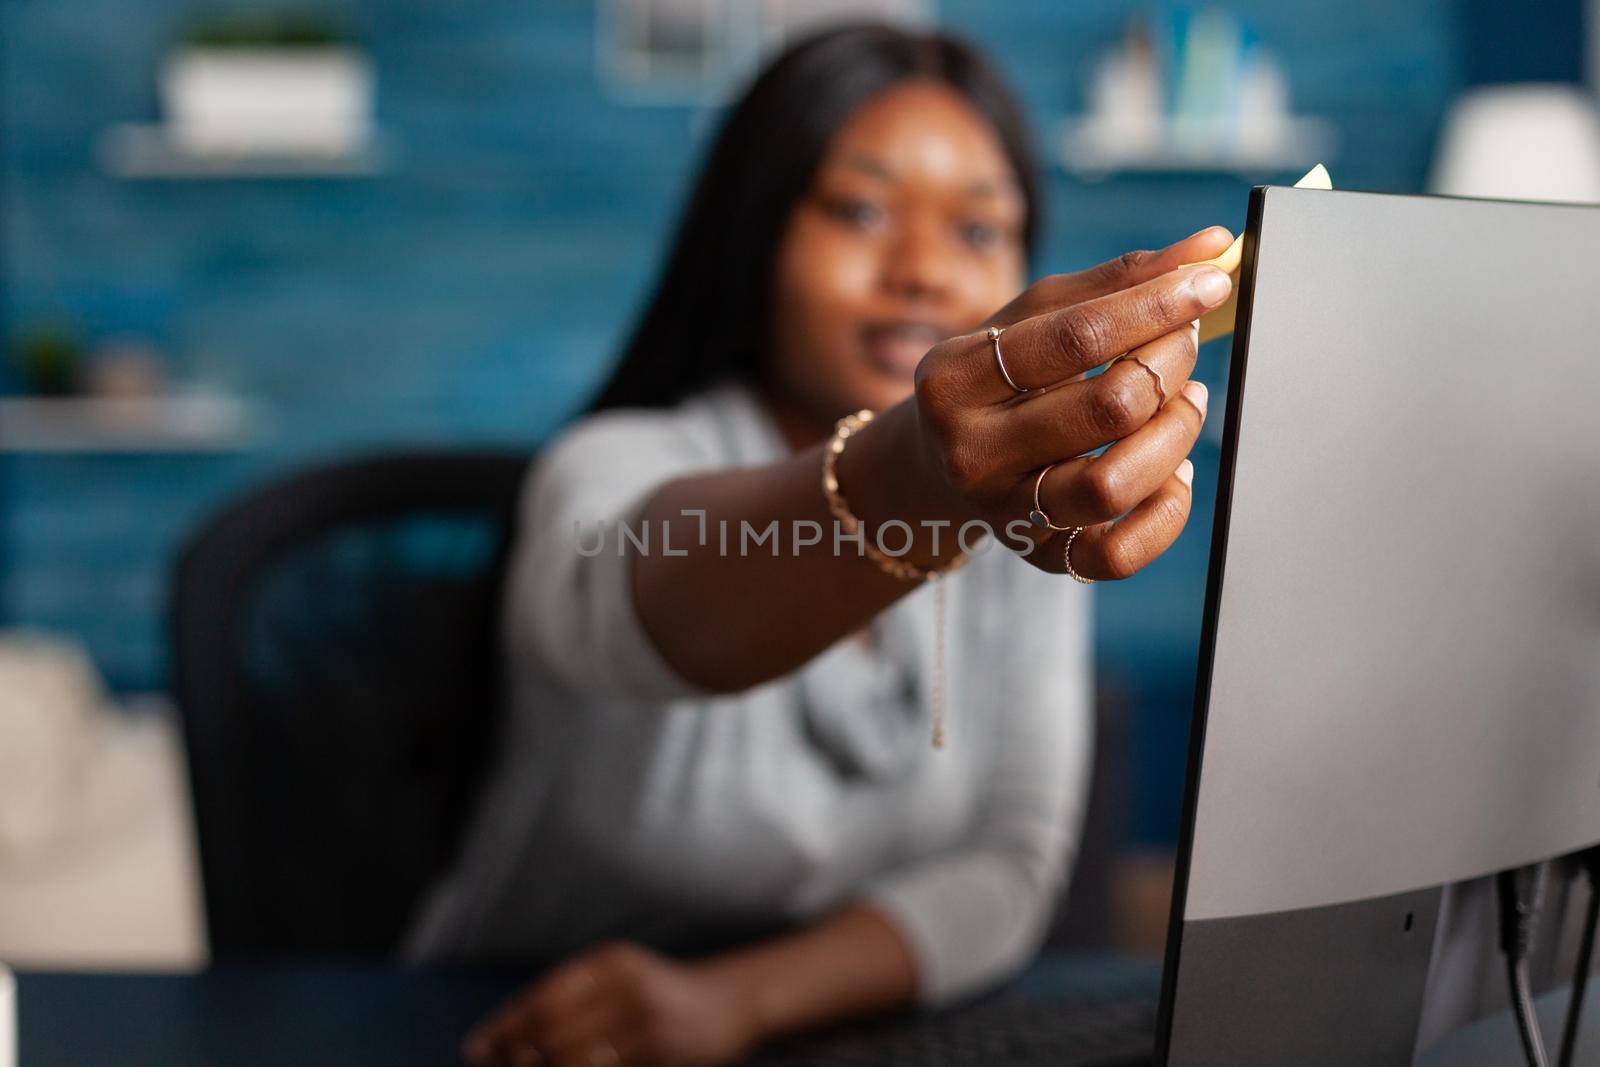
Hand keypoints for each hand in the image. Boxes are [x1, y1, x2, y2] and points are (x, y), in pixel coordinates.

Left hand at [462, 942, 757, 1066]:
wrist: (729, 1005)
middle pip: (553, 1030)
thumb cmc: (657, 994)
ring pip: (575, 1061)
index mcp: (612, 962)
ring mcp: (650, 1025)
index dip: (504, 1026)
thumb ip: (569, 997)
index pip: (544, 997)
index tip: (476, 1049)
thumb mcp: (618, 978)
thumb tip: (502, 1039)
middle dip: (516, 1056)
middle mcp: (631, 988)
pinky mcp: (664, 1056)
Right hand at [897, 227, 1233, 579]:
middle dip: (1169, 364)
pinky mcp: (1038, 557)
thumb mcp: (1029, 320)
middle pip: (1105, 409)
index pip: (1074, 337)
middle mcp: (971, 452)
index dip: (1155, 305)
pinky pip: (1117, 554)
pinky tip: (1174, 473)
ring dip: (1176, 436)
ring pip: (1113, 485)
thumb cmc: (996, 378)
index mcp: (955, 378)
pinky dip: (1166, 511)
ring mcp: (1002, 512)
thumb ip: (1112, 282)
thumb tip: (1210, 248)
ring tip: (1187, 403)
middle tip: (1188, 342)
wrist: (935, 466)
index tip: (1210, 283)